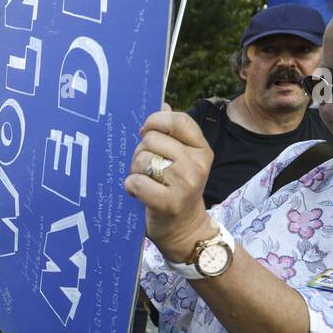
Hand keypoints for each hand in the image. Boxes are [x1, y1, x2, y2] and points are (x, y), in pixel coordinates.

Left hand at [123, 111, 216, 262]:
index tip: (146, 131)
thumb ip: (171, 133)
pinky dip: (131, 187)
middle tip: (146, 167)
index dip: (156, 120)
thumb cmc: (176, 189)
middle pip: (152, 139)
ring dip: (135, 170)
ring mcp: (185, 184)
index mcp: (201, 149)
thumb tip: (162, 102)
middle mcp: (197, 164)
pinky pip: (136, 182)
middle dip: (141, 151)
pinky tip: (137, 193)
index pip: (178, 120)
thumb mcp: (181, 159)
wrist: (184, 230)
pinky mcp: (169, 202)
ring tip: (144, 181)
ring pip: (142, 159)